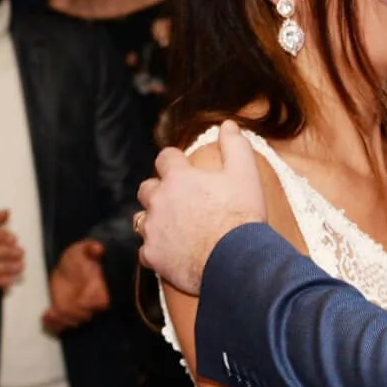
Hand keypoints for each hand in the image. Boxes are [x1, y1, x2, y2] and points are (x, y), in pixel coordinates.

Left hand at [43, 238, 111, 334]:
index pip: (96, 302)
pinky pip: (61, 325)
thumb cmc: (80, 257)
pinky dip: (53, 325)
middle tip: (58, 310)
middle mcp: (91, 305)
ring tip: (50, 314)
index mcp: (99, 289)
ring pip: (72, 322)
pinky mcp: (65, 314)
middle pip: (83, 316)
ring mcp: (77, 311)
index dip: (86, 304)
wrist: (71, 267)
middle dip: (71, 315)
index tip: (77, 301)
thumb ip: (91, 248)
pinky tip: (46, 318)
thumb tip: (98, 249)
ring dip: (60, 320)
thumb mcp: (84, 249)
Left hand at [137, 123, 266, 296]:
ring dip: (154, 220)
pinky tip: (172, 254)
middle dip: (158, 191)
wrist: (237, 261)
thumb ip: (235, 146)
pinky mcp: (153, 256)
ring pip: (141, 220)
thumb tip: (228, 125)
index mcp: (179, 178)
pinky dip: (156, 251)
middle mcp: (159, 200)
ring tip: (173, 228)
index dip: (174, 161)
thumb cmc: (242, 216)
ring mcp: (153, 230)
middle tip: (179, 200)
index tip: (183, 167)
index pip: (165, 158)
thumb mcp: (245, 174)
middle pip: (147, 188)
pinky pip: (146, 251)